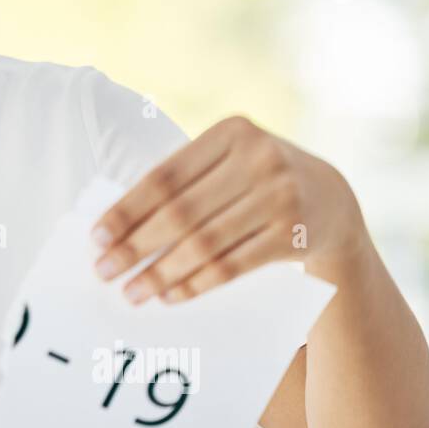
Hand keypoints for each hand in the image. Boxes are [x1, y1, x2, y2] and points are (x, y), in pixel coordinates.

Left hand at [88, 115, 366, 302]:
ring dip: (161, 273)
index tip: (95, 238)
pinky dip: (196, 284)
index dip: (126, 210)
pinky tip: (170, 296)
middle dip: (135, 246)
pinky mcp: (295, 235)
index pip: (164, 177)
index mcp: (232, 131)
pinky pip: (232, 266)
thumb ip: (185, 181)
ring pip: (204, 244)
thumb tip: (116, 226)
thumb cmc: (257, 180)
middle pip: (180, 213)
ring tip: (132, 292)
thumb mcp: (230, 161)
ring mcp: (281, 197)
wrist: (333, 200)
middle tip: (104, 272)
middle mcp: (260, 158)